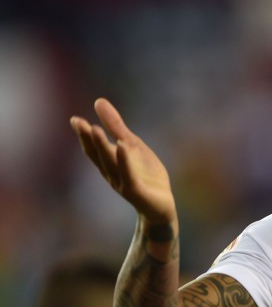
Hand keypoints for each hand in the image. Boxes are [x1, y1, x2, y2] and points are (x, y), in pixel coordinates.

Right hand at [70, 98, 176, 224]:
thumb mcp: (132, 145)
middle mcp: (111, 173)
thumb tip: (98, 101)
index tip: (75, 120)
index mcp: (109, 163)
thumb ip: (116, 126)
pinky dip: (124, 161)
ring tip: (95, 130)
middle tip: (79, 123)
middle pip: (97, 155)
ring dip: (102, 147)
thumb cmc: (145, 175)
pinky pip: (128, 175)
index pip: (93, 148)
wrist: (161, 206)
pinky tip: (122, 146)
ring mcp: (122, 183)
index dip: (84, 135)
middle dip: (88, 139)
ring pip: (109, 164)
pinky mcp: (136, 191)